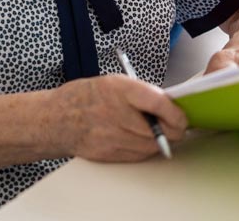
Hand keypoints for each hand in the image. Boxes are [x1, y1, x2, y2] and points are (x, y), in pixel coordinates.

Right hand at [57, 74, 187, 161]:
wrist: (56, 119)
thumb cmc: (85, 97)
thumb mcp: (113, 82)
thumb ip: (141, 94)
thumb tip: (169, 105)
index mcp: (118, 89)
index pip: (158, 103)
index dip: (176, 113)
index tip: (182, 116)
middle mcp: (115, 113)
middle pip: (159, 130)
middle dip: (172, 129)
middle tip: (176, 125)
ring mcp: (111, 136)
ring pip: (152, 146)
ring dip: (159, 140)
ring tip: (155, 130)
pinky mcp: (108, 153)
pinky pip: (138, 155)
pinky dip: (144, 149)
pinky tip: (138, 139)